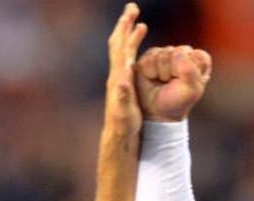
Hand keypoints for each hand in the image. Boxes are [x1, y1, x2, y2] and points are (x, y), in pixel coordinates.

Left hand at [105, 3, 147, 137]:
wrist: (118, 135)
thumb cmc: (123, 125)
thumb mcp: (124, 112)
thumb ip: (123, 97)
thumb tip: (122, 82)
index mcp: (119, 78)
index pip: (123, 51)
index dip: (129, 35)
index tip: (136, 20)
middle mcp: (116, 74)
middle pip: (119, 44)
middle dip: (125, 25)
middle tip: (132, 7)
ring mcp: (118, 77)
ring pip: (121, 49)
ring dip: (127, 33)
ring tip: (134, 20)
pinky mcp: (122, 82)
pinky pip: (126, 58)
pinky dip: (130, 46)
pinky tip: (135, 44)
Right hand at [135, 45, 211, 121]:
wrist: (157, 111)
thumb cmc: (177, 101)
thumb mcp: (191, 89)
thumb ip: (189, 69)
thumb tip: (175, 53)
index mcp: (199, 61)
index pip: (198, 56)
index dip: (190, 71)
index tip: (186, 83)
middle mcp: (184, 54)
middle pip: (179, 52)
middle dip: (173, 71)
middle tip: (172, 84)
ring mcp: (167, 53)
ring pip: (163, 54)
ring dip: (161, 72)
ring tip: (162, 82)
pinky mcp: (151, 55)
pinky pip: (149, 57)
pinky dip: (149, 71)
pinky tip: (153, 78)